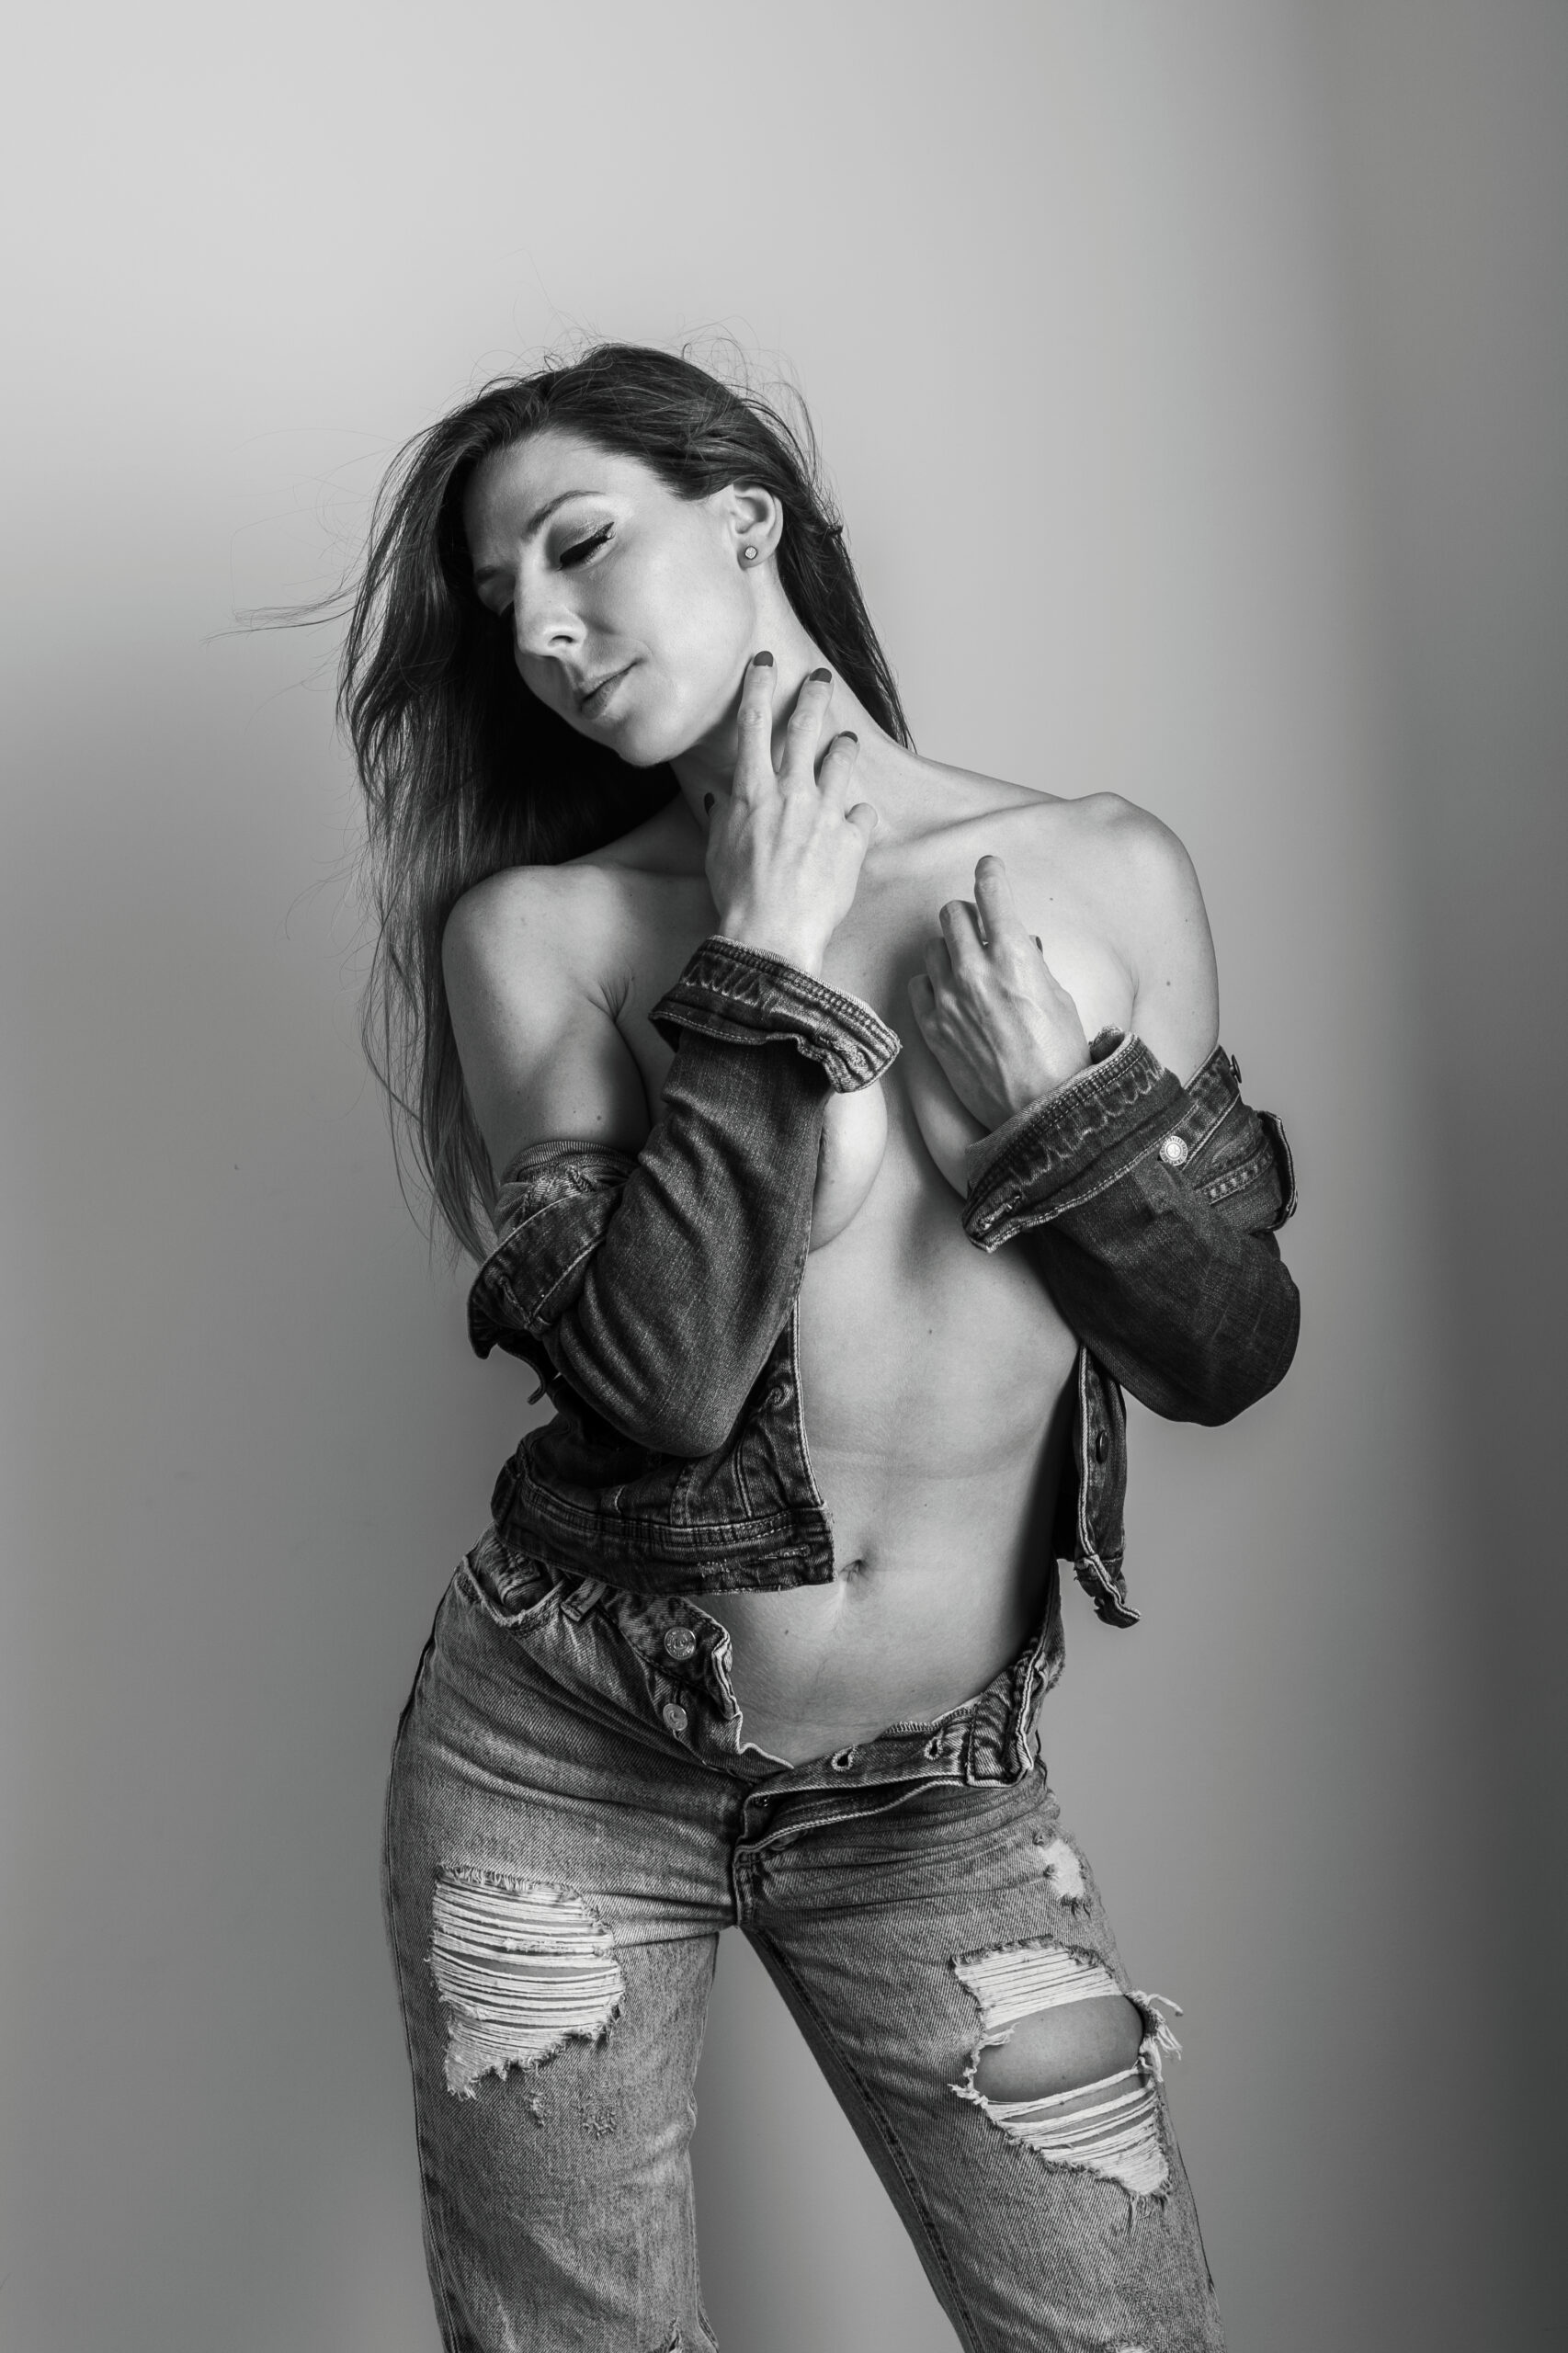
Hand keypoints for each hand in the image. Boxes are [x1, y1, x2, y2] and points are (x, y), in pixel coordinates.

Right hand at [704, 657, 877, 977]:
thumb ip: (722, 816)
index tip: (765, 663)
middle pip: (806, 727)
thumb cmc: (738, 896)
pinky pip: (861, 815)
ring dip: (843, 749)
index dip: (759, 685)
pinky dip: (856, 818)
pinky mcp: (853, 840)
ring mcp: (826, 813)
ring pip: (841, 762)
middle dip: (813, 696)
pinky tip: (852, 824)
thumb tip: (718, 798)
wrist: (772, 933)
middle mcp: (792, 792)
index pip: (754, 721)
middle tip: (822, 678)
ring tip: (845, 742)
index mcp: (753, 790)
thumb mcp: (716, 850)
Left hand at [907, 855, 1089, 1129]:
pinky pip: (918, 985)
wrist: (1039, 1112)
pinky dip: (932, 983)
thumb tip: (1023, 946)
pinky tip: (948, 994)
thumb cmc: (1060, 1058)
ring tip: (966, 966)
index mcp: (1014, 958)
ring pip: (931, 947)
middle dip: (967, 915)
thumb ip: (1034, 966)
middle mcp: (975, 973)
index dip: (989, 873)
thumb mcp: (1060, 999)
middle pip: (951, 913)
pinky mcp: (932, 1029)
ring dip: (948, 949)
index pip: (992, 893)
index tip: (988, 867)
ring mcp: (948, 1001)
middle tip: (979, 928)